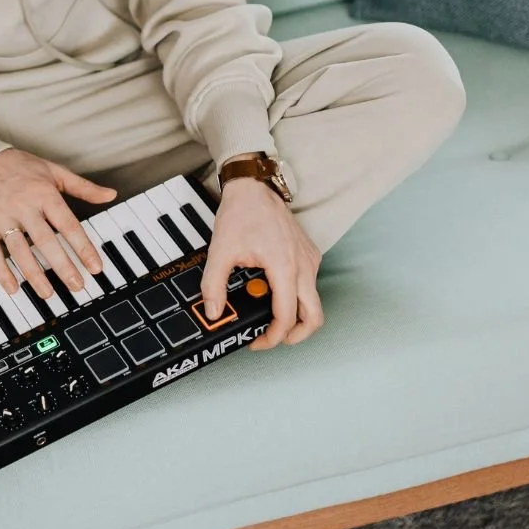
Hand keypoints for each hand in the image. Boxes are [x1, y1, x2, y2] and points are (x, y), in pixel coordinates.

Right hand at [0, 149, 117, 298]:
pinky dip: (2, 272)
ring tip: (48, 293)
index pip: (68, 225)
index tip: (96, 267)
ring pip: (20, 250)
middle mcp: (24, 207)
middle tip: (77, 286)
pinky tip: (13, 288)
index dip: (83, 247)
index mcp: (44, 194)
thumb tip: (111, 194)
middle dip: (62, 266)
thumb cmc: (21, 166)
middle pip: (45, 241)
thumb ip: (83, 187)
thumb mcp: (54, 171)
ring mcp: (2, 218)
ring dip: (34, 274)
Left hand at [201, 167, 323, 349]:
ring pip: (314, 302)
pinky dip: (297, 298)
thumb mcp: (220, 251)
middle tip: (272, 338)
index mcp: (284, 266)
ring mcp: (310, 260)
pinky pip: (310, 285)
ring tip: (270, 319)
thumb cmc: (241, 214)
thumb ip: (213, 285)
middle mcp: (304, 265)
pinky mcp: (310, 255)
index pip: (286, 316)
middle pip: (314, 317)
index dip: (272, 337)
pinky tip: (274, 295)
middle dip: (296, 336)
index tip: (256, 341)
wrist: (254, 187)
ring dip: (297, 317)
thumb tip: (213, 312)